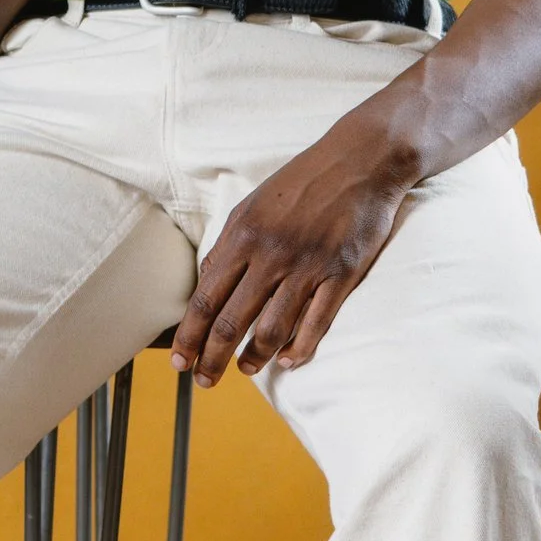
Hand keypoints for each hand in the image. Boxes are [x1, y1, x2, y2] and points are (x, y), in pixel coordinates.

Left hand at [172, 105, 419, 383]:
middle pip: (231, 321)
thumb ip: (229, 246)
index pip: (205, 298)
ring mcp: (308, 266)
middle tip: (204, 381)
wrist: (361, 159)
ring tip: (245, 370)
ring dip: (254, 358)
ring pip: (271, 328)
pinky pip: (316, 323)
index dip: (189, 335)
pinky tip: (287, 361)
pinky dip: (299, 348)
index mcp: (242, 235)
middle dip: (212, 358)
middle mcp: (271, 254)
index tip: (179, 360)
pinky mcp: (342, 273)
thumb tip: (207, 285)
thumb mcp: (253, 206)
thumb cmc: (302, 182)